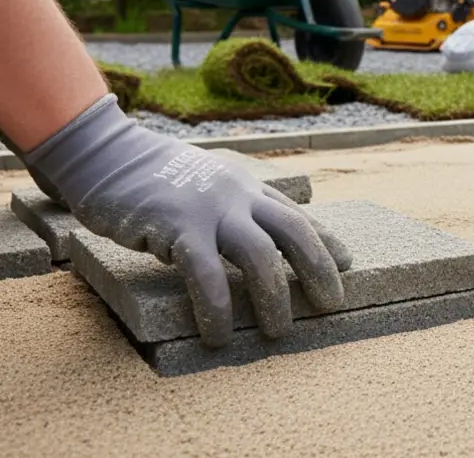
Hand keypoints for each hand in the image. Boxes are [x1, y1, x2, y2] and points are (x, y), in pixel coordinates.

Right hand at [26, 93, 352, 347]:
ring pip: (260, 255)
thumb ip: (239, 208)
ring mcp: (209, 210)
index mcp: (248, 188)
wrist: (108, 156)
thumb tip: (266, 239)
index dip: (326, 242)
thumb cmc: (158, 180)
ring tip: (278, 332)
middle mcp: (238, 196)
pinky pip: (207, 274)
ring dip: (274, 297)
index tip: (348, 264)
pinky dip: (217, 307)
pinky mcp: (176, 228)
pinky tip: (217, 334)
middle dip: (319, 269)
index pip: (298, 215)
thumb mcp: (210, 186)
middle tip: (332, 305)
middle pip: (294, 231)